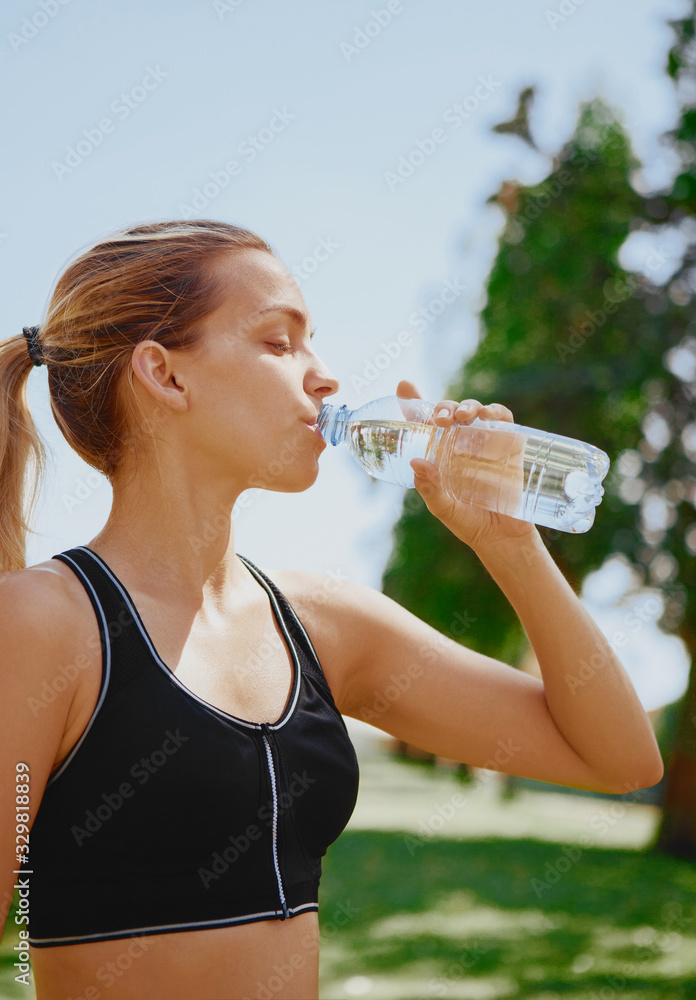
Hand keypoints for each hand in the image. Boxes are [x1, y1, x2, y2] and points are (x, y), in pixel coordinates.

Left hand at [396, 380, 539, 552]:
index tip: (404, 386)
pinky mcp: (508, 444)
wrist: (503, 537)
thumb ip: (429, 488)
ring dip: (466, 406)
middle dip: (442, 407)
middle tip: (439, 419)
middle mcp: (460, 443)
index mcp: (439, 453)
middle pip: (448, 412)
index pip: (423, 422)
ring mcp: (485, 441)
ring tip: (460, 416)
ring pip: (473, 410)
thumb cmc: (469, 522)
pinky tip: (486, 415)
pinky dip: (495, 410)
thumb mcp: (443, 508)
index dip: (413, 402)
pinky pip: (503, 418)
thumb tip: (416, 463)